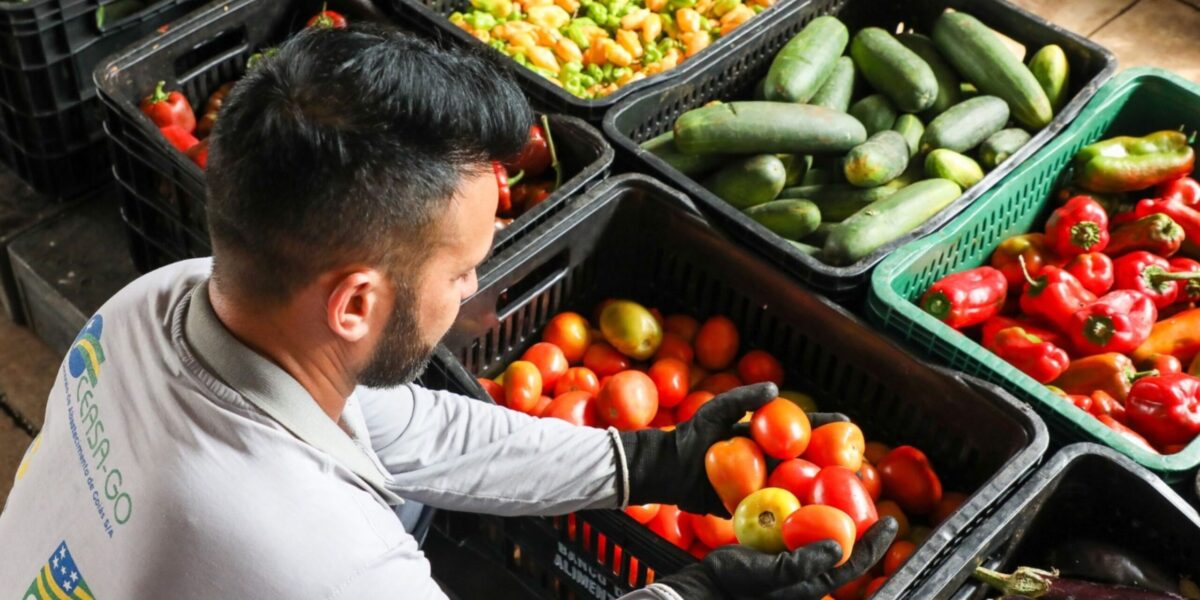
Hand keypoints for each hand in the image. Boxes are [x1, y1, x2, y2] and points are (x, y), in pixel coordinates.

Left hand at [620, 383, 847, 515]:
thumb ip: (742, 398)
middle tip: (857, 466)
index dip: (826, 425)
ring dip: (821, 493)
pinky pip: (776, 509)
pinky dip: (795, 514)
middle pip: (808, 459)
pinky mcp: (750, 505)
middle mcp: (767, 459)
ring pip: (797, 486)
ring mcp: (761, 483)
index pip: (802, 427)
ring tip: (845, 498)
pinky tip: (816, 522)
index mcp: (764, 434)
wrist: (667, 469)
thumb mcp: (715, 411)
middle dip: (833, 462)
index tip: (849, 422)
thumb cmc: (690, 435)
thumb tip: (775, 389)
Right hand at [655, 517, 897, 599]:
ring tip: (844, 490)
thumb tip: (837, 546)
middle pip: (844, 546)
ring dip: (836, 514)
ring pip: (824, 535)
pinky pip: (800, 528)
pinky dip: (808, 510)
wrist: (706, 584)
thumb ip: (803, 564)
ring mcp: (793, 559)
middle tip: (871, 498)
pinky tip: (805, 493)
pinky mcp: (776, 548)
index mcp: (814, 581)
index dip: (875, 543)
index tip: (892, 522)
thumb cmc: (736, 583)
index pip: (854, 563)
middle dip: (860, 524)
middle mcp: (808, 570)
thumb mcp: (770, 574)